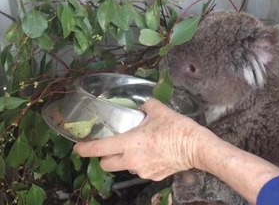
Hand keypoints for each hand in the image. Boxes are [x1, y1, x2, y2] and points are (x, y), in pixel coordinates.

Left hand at [73, 99, 205, 180]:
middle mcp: (132, 160)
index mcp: (130, 143)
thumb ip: (146, 106)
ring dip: (125, 160)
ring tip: (140, 148)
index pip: (100, 148)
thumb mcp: (160, 111)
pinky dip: (142, 163)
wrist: (196, 147)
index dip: (85, 149)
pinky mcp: (153, 176)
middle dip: (104, 157)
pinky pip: (141, 171)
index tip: (77, 148)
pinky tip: (154, 154)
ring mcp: (143, 171)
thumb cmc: (177, 128)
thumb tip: (142, 106)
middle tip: (111, 147)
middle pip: (106, 165)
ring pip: (124, 168)